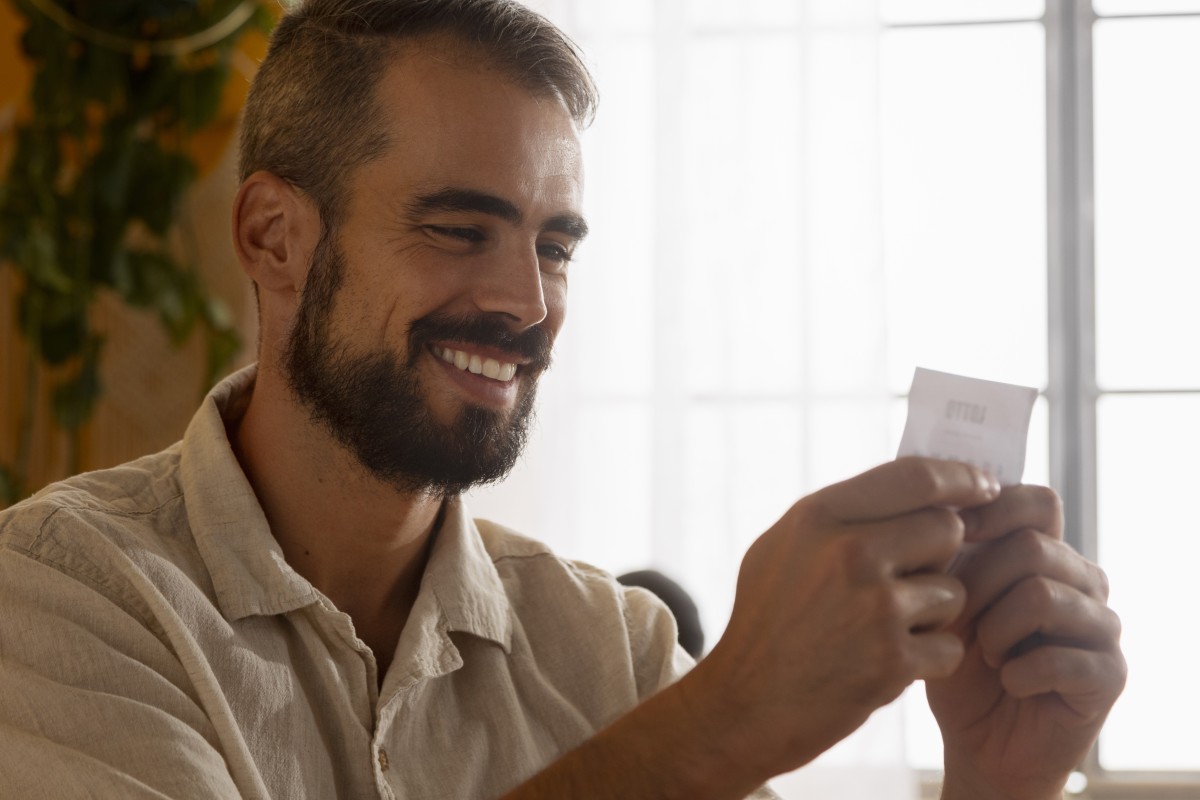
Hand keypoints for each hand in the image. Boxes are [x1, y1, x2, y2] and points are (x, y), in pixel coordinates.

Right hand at [682, 457, 999, 780]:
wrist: (745, 704)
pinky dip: (929, 658)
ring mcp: (874, 607)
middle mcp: (849, 552)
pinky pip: (950, 645)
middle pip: (947, 529)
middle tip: (913, 577)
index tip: (985, 485)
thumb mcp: (783, 547)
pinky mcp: (893, 660)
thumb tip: (914, 488)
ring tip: (885, 629)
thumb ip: (842, 515)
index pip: (916, 477)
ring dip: (934, 613)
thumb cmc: (766, 621)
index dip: (961, 477)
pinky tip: (888, 663)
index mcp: (819, 517)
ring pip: (954, 591)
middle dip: (941, 553)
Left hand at [926, 485, 1126, 799]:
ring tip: (986, 655)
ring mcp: (1101, 625)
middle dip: (978, 586)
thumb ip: (952, 556)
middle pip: (1033, 547)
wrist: (979, 742)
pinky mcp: (1110, 673)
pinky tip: (1010, 682)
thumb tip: (944, 506)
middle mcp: (1082, 581)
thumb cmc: (958, 666)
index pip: (1038, 502)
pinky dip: (1018, 673)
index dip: (994, 509)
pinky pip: (1059, 657)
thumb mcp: (944, 604)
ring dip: (996, 631)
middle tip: (959, 624)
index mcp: (1047, 554)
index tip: (954, 533)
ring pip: (1041, 595)